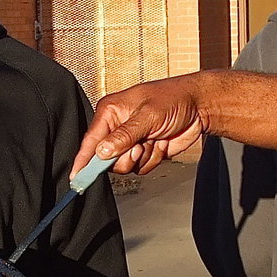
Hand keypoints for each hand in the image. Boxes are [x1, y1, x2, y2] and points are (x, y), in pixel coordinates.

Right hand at [71, 75, 208, 177]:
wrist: (199, 106)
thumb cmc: (174, 99)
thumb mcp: (148, 115)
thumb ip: (124, 135)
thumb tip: (102, 151)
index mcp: (110, 112)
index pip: (91, 141)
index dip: (83, 161)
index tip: (76, 178)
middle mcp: (116, 127)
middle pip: (106, 159)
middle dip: (125, 157)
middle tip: (140, 145)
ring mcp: (130, 142)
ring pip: (125, 166)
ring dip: (142, 157)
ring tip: (153, 140)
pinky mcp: (144, 151)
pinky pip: (140, 168)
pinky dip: (153, 159)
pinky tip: (160, 143)